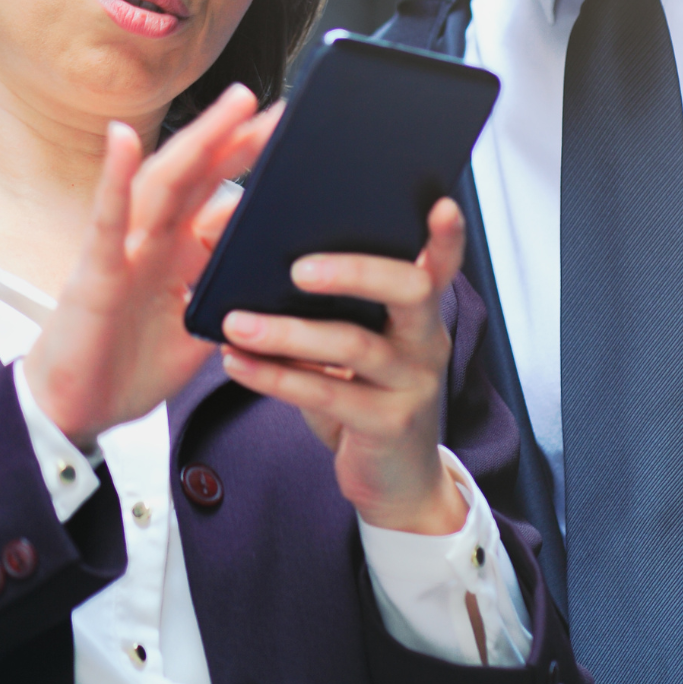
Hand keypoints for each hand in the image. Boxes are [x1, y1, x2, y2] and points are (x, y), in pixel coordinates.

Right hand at [22, 85, 280, 450]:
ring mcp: (124, 251)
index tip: (295, 138)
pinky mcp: (96, 273)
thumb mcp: (196, 333)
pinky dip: (113, 178)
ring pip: (163, 184)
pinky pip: (106, 221)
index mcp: (177, 255)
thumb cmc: (125, 368)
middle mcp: (152, 242)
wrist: (74, 410)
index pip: (222, 200)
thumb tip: (276, 289)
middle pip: (200, 177)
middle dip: (240, 139)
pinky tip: (123, 140)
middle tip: (281, 106)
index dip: (255, 170)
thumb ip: (226, 303)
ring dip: (198, 140)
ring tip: (233, 104)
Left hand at [218, 196, 470, 534]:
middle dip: (352, 271)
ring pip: (353, 344)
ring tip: (238, 323)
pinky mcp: (387, 423)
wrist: (396, 479)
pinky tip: (238, 362)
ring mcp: (412, 383)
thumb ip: (339, 304)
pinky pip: (326, 392)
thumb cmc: (367, 394)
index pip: (438, 262)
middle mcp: (426, 339)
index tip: (439, 203)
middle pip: (407, 289)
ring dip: (287, 331)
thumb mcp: (362, 343)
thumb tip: (266, 255)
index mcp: (420, 310)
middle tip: (296, 268)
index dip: (445, 235)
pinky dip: (274, 376)